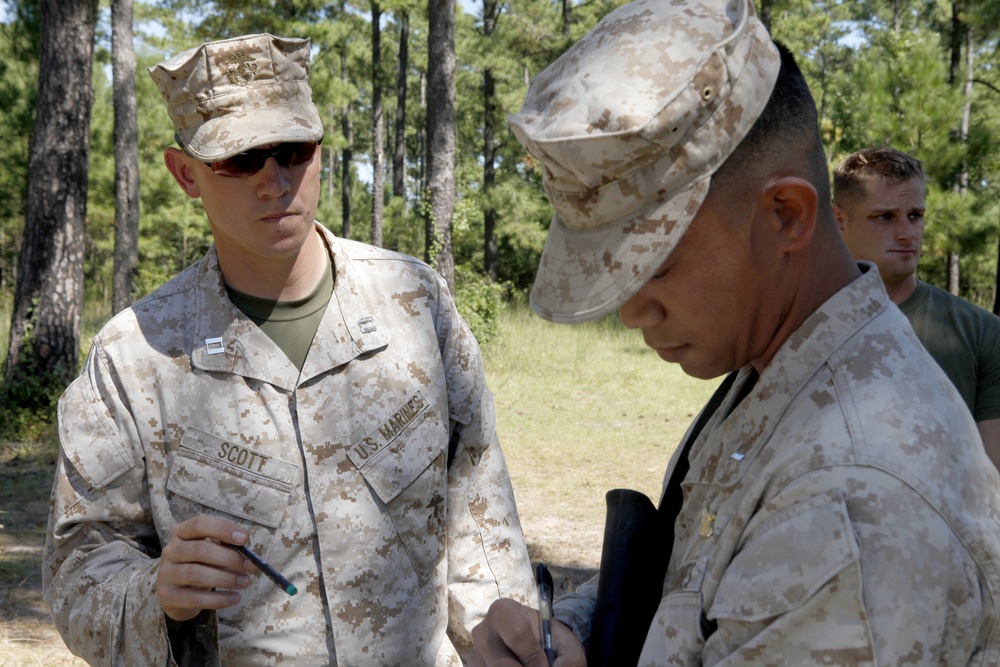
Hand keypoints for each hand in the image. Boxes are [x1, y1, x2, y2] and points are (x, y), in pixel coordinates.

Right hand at [157, 515, 255, 621]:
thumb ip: (226, 545)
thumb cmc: (200, 565)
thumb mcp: (211, 550)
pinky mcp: (168, 596)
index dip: (223, 529)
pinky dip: (219, 599)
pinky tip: (234, 598)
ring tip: (245, 582)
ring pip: (196, 574)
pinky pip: (195, 598)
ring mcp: (166, 574)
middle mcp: (171, 550)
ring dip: (226, 579)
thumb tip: (246, 551)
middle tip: (250, 567)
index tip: (244, 539)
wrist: (177, 594)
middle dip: (230, 558)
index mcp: (182, 532)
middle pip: (200, 550)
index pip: (200, 524)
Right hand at [470, 598, 585, 666]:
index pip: (517, 635)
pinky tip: (519, 666)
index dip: (534, 658)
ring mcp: (474, 653)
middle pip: (502, 664)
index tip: (546, 665)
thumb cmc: (550, 642)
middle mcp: (482, 631)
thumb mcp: (567, 646)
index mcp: (504, 611)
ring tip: (529, 665)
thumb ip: (569, 660)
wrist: (535, 647)